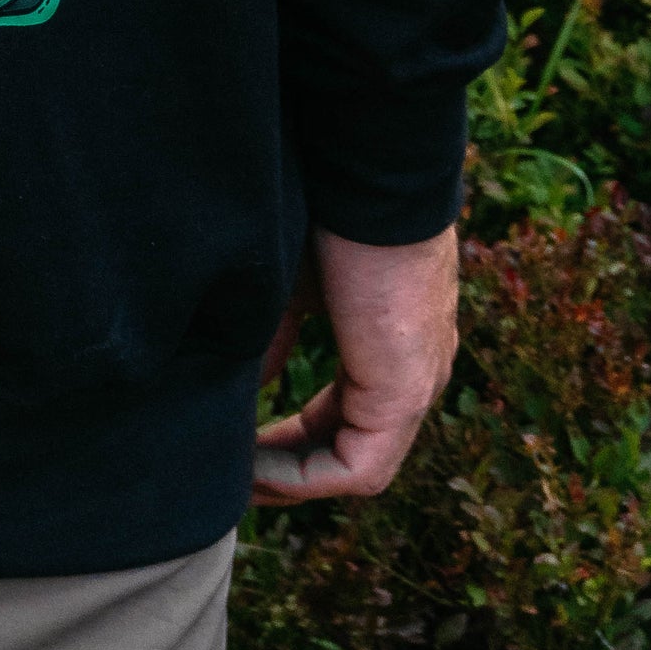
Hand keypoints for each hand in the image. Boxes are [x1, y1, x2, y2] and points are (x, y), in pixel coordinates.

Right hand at [252, 224, 457, 504]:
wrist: (365, 169)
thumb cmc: (329, 209)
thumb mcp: (291, 287)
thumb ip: (272, 341)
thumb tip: (237, 385)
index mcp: (391, 345)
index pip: (344, 415)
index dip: (290, 439)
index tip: (237, 445)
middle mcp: (414, 372)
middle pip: (350, 447)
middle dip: (289, 467)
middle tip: (233, 477)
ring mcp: (416, 385)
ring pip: (358, 466)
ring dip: (295, 480)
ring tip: (238, 479)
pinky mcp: (405, 390)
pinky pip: (359, 467)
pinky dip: (307, 476)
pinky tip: (255, 463)